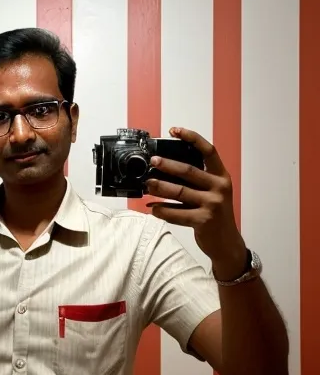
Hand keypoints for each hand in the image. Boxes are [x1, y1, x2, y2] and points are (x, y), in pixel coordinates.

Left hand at [146, 127, 246, 279]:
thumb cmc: (215, 215)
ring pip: (179, 192)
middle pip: (189, 170)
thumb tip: (164, 173)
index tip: (175, 131)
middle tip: (153, 160)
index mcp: (221, 177)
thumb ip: (196, 182)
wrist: (227, 243)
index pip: (208, 151)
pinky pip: (176, 213)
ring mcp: (212, 204)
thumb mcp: (212, 193)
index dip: (192, 138)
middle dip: (167, 164)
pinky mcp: (204, 220)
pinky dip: (162, 210)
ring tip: (147, 184)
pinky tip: (153, 208)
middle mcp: (219, 188)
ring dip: (160, 187)